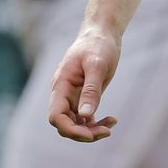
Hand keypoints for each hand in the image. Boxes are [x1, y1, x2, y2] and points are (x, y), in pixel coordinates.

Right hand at [48, 28, 121, 142]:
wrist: (103, 33)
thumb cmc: (98, 45)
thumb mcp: (97, 65)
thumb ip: (91, 90)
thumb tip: (85, 115)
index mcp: (61, 85)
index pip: (56, 116)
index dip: (69, 129)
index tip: (90, 134)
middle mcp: (63, 93)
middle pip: (65, 124)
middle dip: (83, 132)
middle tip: (106, 131)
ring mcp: (72, 95)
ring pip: (75, 122)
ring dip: (91, 129)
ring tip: (111, 125)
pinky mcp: (82, 96)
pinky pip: (84, 117)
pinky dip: (95, 122)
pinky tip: (111, 120)